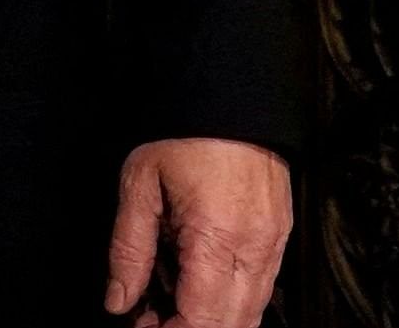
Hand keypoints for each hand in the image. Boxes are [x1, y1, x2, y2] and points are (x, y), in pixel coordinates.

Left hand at [106, 137, 290, 326]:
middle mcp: (255, 248)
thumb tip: (119, 300)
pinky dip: (230, 300)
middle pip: (232, 325)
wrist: (229, 95)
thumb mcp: (139, 185)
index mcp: (217, 236)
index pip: (202, 320)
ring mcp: (274, 244)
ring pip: (250, 312)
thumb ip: (128, 250)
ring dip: (211, 319)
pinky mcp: (279, 236)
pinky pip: (261, 288)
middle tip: (151, 319)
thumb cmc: (184, 132)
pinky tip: (196, 284)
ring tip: (167, 302)